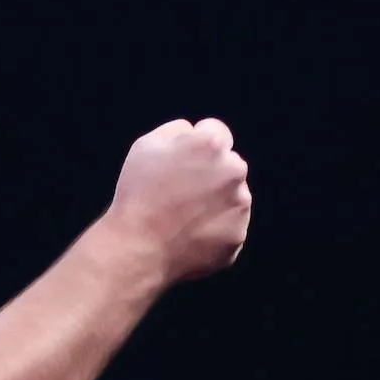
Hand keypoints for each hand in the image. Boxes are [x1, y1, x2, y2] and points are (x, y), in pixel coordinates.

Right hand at [107, 118, 252, 281]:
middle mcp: (234, 172)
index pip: (216, 132)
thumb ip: (177, 130)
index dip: (197, 144)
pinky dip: (215, 228)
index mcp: (212, 145)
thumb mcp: (146, 145)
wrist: (140, 248)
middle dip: (210, 172)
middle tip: (180, 191)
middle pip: (228, 164)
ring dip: (215, 200)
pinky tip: (190, 233)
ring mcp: (240, 206)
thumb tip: (194, 132)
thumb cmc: (139, 194)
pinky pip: (229, 225)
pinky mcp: (238, 235)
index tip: (183, 160)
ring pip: (232, 195)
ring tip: (183, 215)